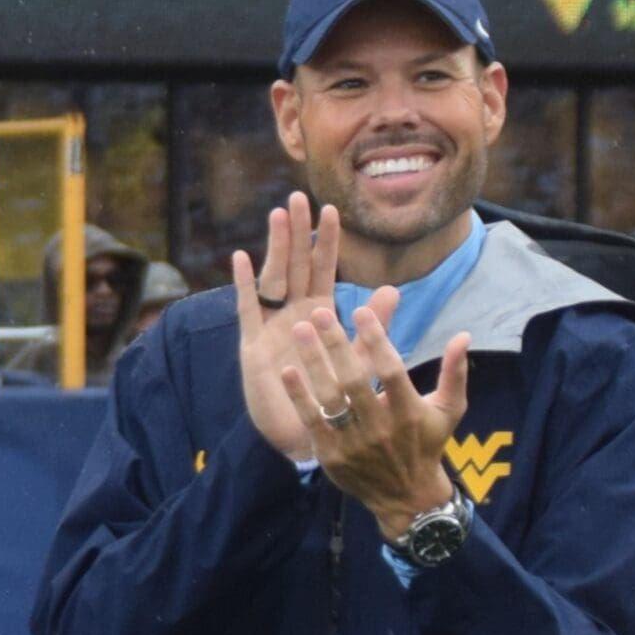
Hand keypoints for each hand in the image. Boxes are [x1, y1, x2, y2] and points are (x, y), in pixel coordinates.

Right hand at [231, 192, 396, 462]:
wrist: (308, 437)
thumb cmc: (334, 400)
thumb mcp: (360, 360)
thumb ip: (372, 326)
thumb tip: (392, 290)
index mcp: (320, 315)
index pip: (324, 269)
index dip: (328, 241)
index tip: (332, 209)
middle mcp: (294, 314)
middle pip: (296, 264)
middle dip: (298, 231)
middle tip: (298, 197)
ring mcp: (271, 326)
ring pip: (273, 278)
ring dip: (275, 247)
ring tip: (277, 215)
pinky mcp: (253, 345)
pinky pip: (248, 308)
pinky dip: (245, 284)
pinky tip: (241, 258)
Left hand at [278, 302, 471, 540]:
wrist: (406, 497)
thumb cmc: (428, 443)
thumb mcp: (449, 410)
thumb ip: (455, 372)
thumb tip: (463, 335)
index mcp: (409, 411)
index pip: (391, 370)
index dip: (376, 339)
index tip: (360, 311)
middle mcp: (380, 427)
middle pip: (354, 380)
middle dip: (336, 344)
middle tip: (319, 312)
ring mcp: (353, 443)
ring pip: (330, 398)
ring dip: (313, 362)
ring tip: (299, 330)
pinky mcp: (332, 455)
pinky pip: (312, 421)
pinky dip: (299, 397)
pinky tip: (287, 370)